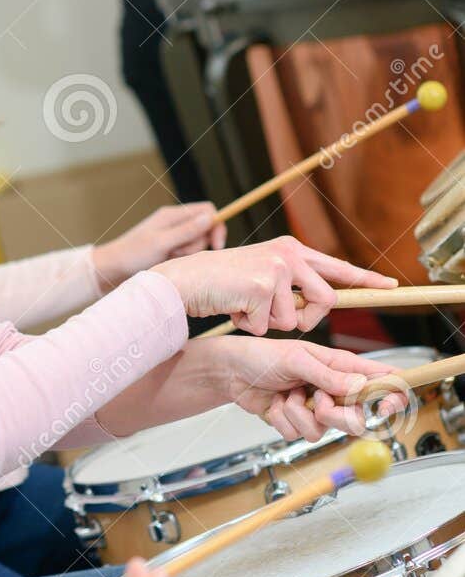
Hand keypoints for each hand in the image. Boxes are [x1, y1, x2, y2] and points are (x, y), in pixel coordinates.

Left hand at [94, 202, 225, 288]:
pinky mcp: (170, 249)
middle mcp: (175, 223)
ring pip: (197, 244)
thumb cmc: (132, 255)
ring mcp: (173, 236)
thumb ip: (186, 231)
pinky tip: (168, 263)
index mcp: (172, 215)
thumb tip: (211, 218)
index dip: (216, 226)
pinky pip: (187, 253)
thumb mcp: (161, 243)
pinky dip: (182, 260)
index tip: (216, 246)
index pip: (207, 211)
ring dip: (187, 254)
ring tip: (168, 259)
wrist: (112, 269)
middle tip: (177, 253)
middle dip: (197, 245)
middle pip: (205, 229)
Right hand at [153, 235, 397, 333]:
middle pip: (325, 301)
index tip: (391, 287)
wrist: (186, 280)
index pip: (337, 268)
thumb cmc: (221, 283)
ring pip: (293, 319)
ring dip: (268, 324)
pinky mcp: (260, 286)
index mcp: (292, 250)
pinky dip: (249, 326)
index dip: (366, 280)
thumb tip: (313, 307)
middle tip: (279, 318)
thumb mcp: (262, 275)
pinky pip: (267, 326)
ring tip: (245, 307)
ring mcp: (275, 269)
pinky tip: (233, 309)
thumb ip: (290, 284)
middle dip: (306, 320)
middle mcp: (288, 255)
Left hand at [211, 338, 407, 442]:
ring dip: (299, 413)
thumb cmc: (263, 356)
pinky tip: (275, 403)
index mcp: (342, 368)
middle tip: (316, 400)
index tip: (384, 408)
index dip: (392, 397)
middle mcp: (334, 391)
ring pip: (323, 432)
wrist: (232, 372)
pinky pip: (298, 435)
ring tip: (287, 393)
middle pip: (356, 421)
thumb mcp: (297, 359)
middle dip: (335, 415)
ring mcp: (316, 410)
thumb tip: (357, 386)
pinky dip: (283, 419)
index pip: (382, 383)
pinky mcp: (297, 422)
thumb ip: (328, 375)